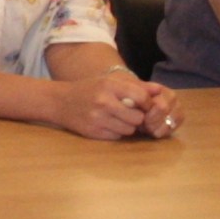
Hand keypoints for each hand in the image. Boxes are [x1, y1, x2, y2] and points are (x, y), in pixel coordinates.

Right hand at [54, 69, 175, 139]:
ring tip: (119, 118)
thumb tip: (159, 90)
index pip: (140, 97)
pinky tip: (108, 124)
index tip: (145, 105)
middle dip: (138, 117)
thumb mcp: (110, 82)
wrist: (60, 101)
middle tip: (132, 113)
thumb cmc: (89, 89)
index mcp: (109, 86)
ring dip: (128, 126)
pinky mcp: (93, 132)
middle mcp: (104, 102)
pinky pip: (117, 136)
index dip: (147, 104)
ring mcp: (98, 118)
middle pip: (137, 117)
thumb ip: (136, 86)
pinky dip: (117, 132)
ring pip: (129, 129)